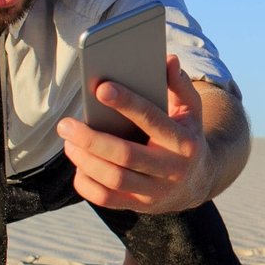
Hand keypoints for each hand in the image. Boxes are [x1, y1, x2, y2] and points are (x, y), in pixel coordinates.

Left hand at [58, 55, 215, 214]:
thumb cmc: (186, 136)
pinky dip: (86, 183)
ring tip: (68, 141)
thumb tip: (168, 59)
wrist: (197, 182)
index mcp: (184, 142)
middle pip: (126, 155)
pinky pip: (107, 199)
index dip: (127, 104)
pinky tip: (78, 164)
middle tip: (66, 124)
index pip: (153, 120)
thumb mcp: (191, 111)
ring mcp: (156, 192)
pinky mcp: (140, 206)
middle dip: (92, 139)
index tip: (100, 88)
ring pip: (114, 179)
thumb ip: (180, 85)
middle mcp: (172, 169)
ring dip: (85, 160)